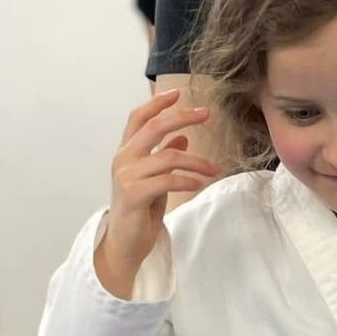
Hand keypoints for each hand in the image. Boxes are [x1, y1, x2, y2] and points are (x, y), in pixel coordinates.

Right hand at [94, 90, 217, 296]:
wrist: (125, 243)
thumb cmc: (141, 209)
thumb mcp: (155, 178)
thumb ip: (163, 156)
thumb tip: (182, 137)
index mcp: (127, 152)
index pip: (138, 118)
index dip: (157, 103)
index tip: (178, 93)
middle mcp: (123, 159)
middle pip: (155, 127)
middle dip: (183, 117)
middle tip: (206, 114)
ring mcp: (126, 176)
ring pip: (169, 156)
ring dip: (197, 161)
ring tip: (213, 169)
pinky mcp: (134, 194)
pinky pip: (168, 180)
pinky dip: (188, 180)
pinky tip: (199, 184)